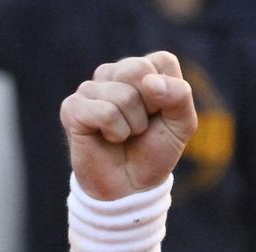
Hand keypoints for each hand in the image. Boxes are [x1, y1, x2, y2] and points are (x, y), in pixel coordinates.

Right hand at [59, 51, 198, 200]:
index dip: (170, 94)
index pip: (163, 61)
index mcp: (141, 70)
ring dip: (133, 126)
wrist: (130, 187)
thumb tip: (150, 82)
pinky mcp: (73, 108)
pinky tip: (109, 139)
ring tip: (125, 135)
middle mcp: (112, 73)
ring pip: (123, 95)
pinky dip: (116, 133)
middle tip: (142, 127)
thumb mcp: (182, 125)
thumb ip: (180, 96)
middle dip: (149, 108)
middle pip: (138, 70)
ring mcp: (90, 88)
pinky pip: (105, 113)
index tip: (161, 114)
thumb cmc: (154, 152)